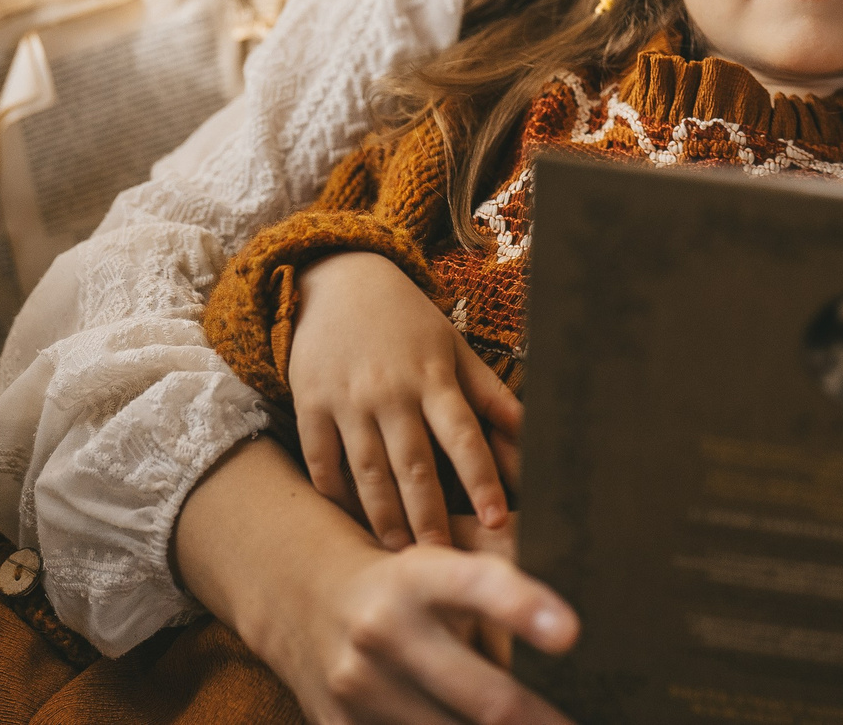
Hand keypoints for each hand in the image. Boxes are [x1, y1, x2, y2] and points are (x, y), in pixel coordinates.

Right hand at [281, 531, 578, 724]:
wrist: (307, 602)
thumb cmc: (406, 584)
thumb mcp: (444, 563)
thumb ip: (501, 586)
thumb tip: (572, 626)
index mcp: (420, 577)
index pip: (479, 587)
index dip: (524, 609)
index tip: (571, 634)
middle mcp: (385, 632)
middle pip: (483, 697)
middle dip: (538, 722)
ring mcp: (359, 689)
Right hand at [290, 250, 522, 546]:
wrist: (337, 280)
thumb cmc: (408, 322)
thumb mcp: (453, 348)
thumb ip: (489, 394)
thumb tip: (533, 433)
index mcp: (434, 376)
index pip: (464, 435)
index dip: (482, 479)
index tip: (498, 520)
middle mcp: (391, 390)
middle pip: (413, 465)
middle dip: (430, 517)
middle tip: (443, 562)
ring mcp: (347, 399)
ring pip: (367, 471)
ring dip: (384, 517)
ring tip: (399, 553)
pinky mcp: (309, 404)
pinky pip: (322, 459)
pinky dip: (335, 492)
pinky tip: (349, 522)